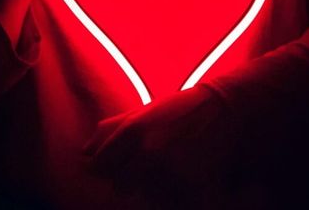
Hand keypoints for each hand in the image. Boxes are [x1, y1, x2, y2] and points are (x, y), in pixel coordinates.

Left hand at [82, 84, 239, 203]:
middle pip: (119, 186)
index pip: (99, 166)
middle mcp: (148, 152)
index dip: (104, 168)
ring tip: (168, 168)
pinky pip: (169, 200)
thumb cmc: (179, 108)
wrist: (224, 108)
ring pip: (144, 196)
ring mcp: (170, 171)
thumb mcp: (142, 112)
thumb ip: (110, 129)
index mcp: (132, 131)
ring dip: (151, 187)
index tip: (114, 166)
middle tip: (145, 167)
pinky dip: (172, 194)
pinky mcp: (191, 185)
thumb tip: (84, 151)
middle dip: (128, 179)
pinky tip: (180, 176)